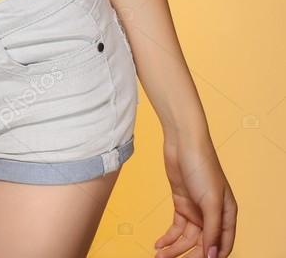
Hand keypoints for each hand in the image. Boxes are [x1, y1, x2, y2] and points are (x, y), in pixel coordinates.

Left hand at [153, 128, 236, 257]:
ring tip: (159, 256)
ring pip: (187, 239)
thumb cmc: (202, 165)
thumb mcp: (210, 200)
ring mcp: (196, 209)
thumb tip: (213, 256)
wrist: (182, 140)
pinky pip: (177, 227)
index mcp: (227, 214)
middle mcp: (212, 214)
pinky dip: (169, 237)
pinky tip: (159, 244)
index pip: (223, 245)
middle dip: (188, 256)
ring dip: (174, 249)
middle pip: (203, 245)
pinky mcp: (181, 202)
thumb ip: (212, 229)